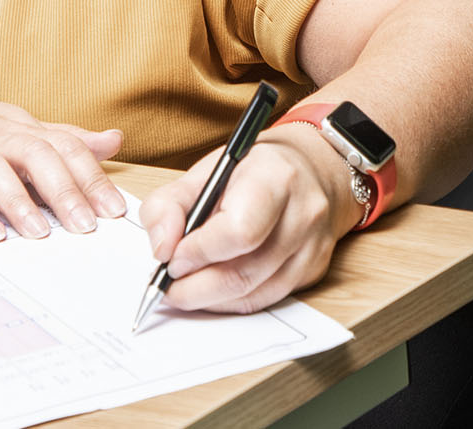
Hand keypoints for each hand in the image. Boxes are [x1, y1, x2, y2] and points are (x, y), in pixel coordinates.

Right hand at [0, 94, 125, 241]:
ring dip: (19, 202)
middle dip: (64, 191)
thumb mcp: (15, 125)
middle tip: (87, 226)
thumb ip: (63, 138)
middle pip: (35, 155)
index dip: (91, 177)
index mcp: (18, 128)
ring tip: (41, 233)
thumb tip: (113, 141)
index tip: (115, 210)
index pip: (64, 146)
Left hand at [138, 125, 357, 313]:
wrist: (312, 170)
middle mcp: (302, 215)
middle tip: (167, 286)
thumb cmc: (255, 170)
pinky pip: (263, 301)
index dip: (197, 252)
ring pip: (251, 295)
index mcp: (275, 179)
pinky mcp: (311, 272)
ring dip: (208, 300)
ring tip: (184, 287)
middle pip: (243, 273)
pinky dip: (229, 302)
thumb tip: (160, 249)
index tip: (170, 258)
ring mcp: (311, 248)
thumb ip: (169, 205)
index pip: (238, 231)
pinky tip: (212, 290)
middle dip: (194, 288)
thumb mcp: (205, 172)